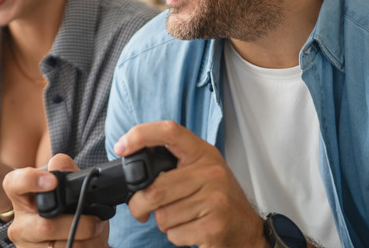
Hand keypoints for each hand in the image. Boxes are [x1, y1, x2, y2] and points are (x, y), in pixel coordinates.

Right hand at [3, 154, 108, 246]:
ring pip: (58, 247)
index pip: (13, 183)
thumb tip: (60, 163)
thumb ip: (69, 172)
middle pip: (45, 226)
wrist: (83, 243)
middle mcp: (20, 224)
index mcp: (24, 199)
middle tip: (95, 221)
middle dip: (76, 225)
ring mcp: (27, 246)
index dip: (29, 180)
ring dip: (84, 241)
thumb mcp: (74, 190)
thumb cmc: (74, 213)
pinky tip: (87, 245)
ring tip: (93, 235)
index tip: (52, 181)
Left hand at [114, 120, 267, 247]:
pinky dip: (176, 236)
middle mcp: (210, 172)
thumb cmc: (218, 199)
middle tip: (141, 210)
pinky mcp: (213, 226)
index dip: (141, 135)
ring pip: (162, 215)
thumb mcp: (202, 171)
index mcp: (203, 153)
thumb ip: (174, 164)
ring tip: (183, 217)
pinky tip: (192, 229)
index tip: (121, 147)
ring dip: (164, 223)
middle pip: (155, 189)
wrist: (247, 230)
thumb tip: (131, 164)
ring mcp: (214, 199)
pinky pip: (174, 234)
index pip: (170, 131)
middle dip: (139, 205)